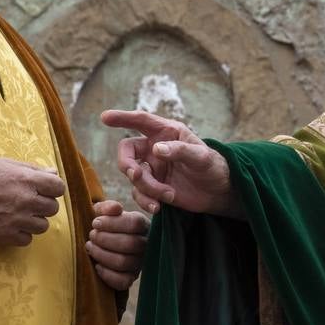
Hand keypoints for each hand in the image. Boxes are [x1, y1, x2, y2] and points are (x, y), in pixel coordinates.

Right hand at [0, 157, 64, 246]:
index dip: (53, 188)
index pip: (59, 187)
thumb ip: (32, 169)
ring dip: (34, 220)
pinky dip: (21, 234)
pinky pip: (27, 240)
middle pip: (53, 208)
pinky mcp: (5, 235)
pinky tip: (11, 225)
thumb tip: (54, 173)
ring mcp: (16, 219)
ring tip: (19, 214)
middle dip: (43, 204)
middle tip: (29, 202)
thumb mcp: (5, 164)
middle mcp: (25, 200)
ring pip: (42, 226)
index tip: (45, 189)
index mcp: (26, 179)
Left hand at [86, 200, 148, 290]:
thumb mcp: (105, 212)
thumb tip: (115, 209)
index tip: (96, 223)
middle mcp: (145, 244)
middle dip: (104, 239)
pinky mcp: (131, 278)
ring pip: (123, 262)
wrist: (104, 241)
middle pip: (129, 244)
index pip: (134, 224)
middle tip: (91, 235)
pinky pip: (122, 281)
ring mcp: (139, 263)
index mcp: (142, 225)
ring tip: (90, 247)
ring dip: (101, 254)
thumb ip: (107, 207)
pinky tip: (97, 265)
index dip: (112, 223)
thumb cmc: (105, 225)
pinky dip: (106, 274)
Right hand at [100, 109, 242, 217]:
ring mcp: (153, 169)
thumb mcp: (202, 157)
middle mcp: (155, 148)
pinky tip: (159, 207)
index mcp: (167, 133)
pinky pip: (139, 194)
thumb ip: (180, 150)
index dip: (122, 118)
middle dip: (127, 164)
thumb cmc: (214, 166)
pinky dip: (146, 201)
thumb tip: (157, 149)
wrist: (219, 192)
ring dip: (146, 188)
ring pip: (133, 177)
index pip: (141, 121)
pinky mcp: (153, 188)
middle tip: (135, 175)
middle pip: (127, 152)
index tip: (104, 117)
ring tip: (167, 196)